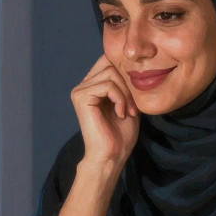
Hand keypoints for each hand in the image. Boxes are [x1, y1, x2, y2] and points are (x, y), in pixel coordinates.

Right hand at [71, 56, 139, 170]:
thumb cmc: (120, 134)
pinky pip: (107, 86)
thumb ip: (126, 83)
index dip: (125, 70)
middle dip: (127, 84)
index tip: (135, 94)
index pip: (108, 60)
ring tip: (128, 111)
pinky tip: (120, 113)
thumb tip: (133, 63)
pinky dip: (119, 99)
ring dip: (125, 93)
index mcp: (92, 85)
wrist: (111, 155)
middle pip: (110, 64)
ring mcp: (80, 91)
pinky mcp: (81, 98)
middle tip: (133, 107)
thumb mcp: (128, 102)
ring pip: (110, 74)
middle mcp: (83, 85)